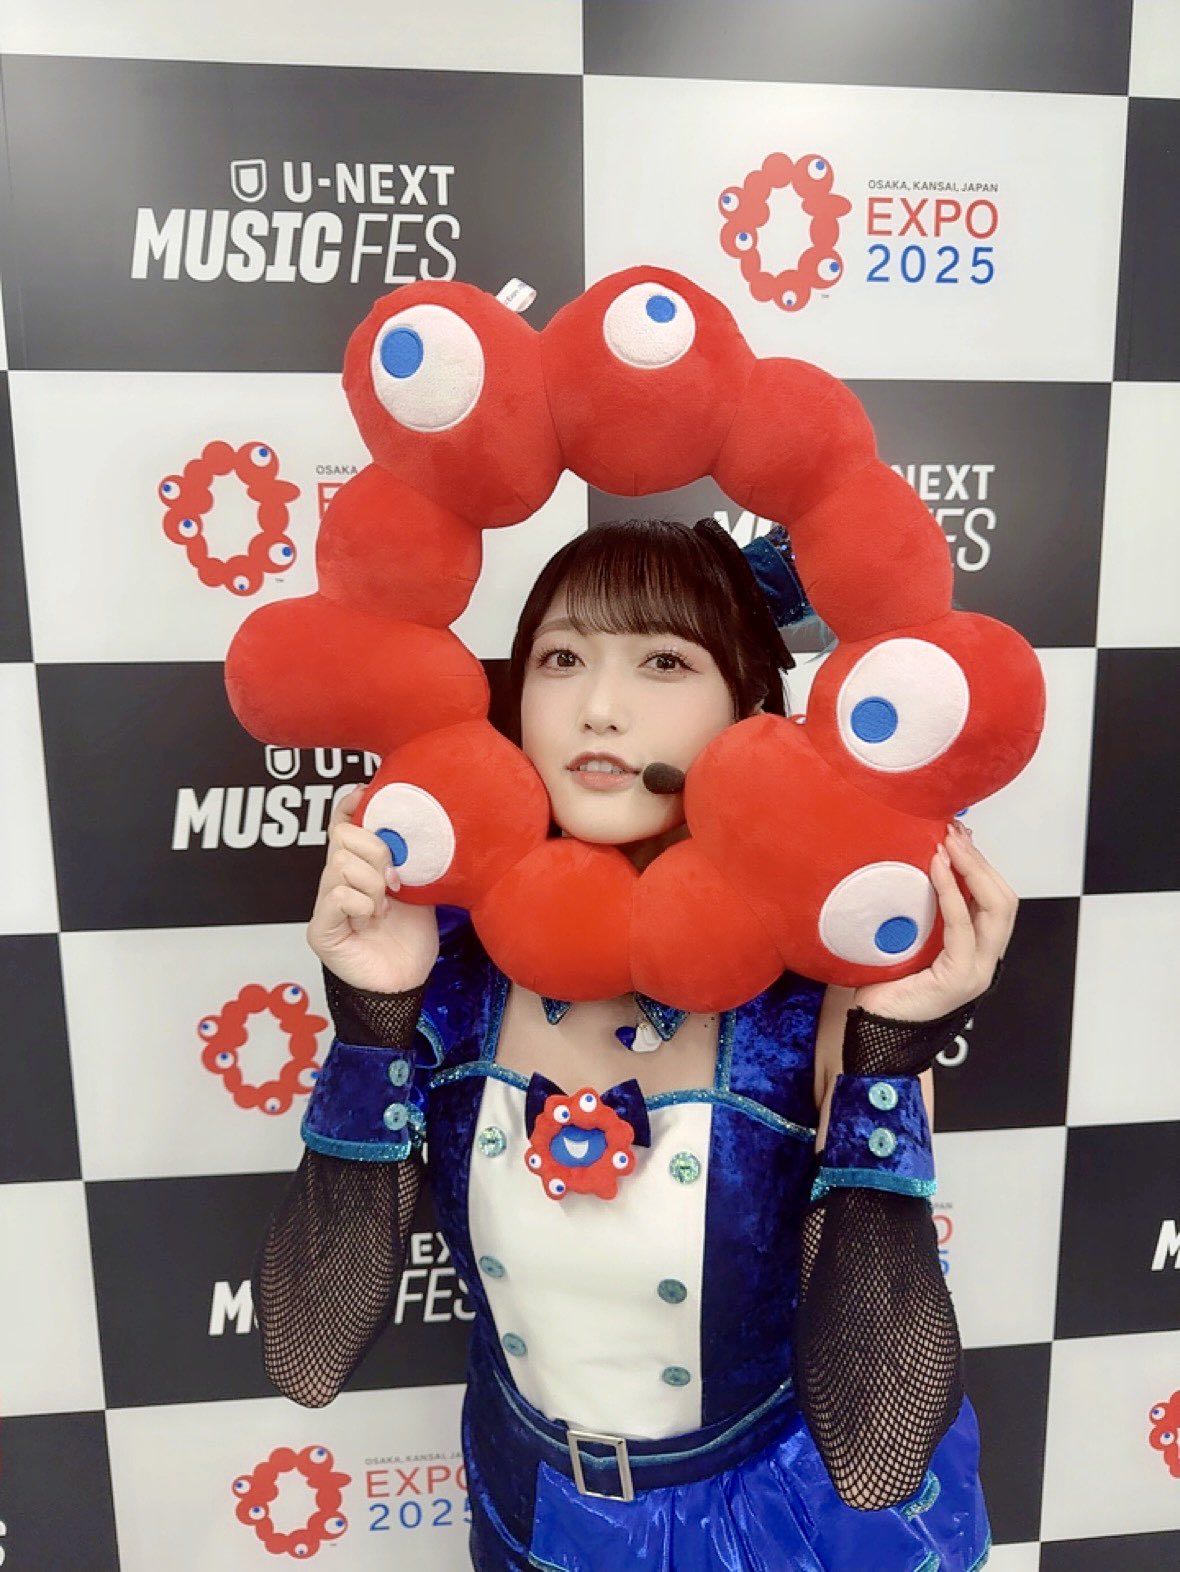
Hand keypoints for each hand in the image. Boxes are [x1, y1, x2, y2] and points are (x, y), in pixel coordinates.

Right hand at [306, 784, 439, 993]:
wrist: (408, 980)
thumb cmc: (412, 936)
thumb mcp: (417, 886)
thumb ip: (408, 857)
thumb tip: (415, 824)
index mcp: (357, 867)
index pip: (341, 824)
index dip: (350, 805)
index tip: (366, 794)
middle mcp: (335, 882)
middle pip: (342, 836)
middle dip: (377, 852)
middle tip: (395, 882)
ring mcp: (325, 905)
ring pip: (340, 863)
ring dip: (372, 884)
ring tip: (384, 907)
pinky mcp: (321, 930)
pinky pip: (337, 896)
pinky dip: (361, 904)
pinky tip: (371, 920)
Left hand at [851, 819, 1016, 1021]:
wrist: (869, 1026)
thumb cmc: (882, 981)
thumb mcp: (908, 934)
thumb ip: (923, 907)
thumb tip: (921, 859)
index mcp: (976, 949)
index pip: (996, 899)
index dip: (981, 864)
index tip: (958, 833)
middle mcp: (984, 960)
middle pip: (1004, 900)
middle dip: (981, 861)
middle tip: (954, 831)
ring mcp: (976, 971)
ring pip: (997, 910)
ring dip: (973, 869)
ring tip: (948, 841)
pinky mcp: (959, 980)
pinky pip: (963, 928)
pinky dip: (953, 893)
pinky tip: (938, 868)